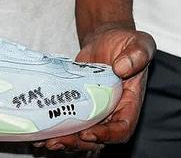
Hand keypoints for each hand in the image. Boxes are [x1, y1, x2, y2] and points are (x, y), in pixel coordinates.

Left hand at [37, 24, 154, 151]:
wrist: (106, 38)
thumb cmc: (127, 42)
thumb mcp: (140, 44)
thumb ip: (136, 55)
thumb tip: (121, 67)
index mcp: (130, 103)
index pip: (122, 129)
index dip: (106, 136)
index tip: (88, 133)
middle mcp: (112, 112)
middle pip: (98, 138)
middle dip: (79, 143)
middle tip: (60, 140)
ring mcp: (94, 111)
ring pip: (81, 135)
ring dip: (65, 141)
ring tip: (47, 141)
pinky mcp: (78, 105)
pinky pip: (69, 122)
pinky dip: (55, 129)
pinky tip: (40, 133)